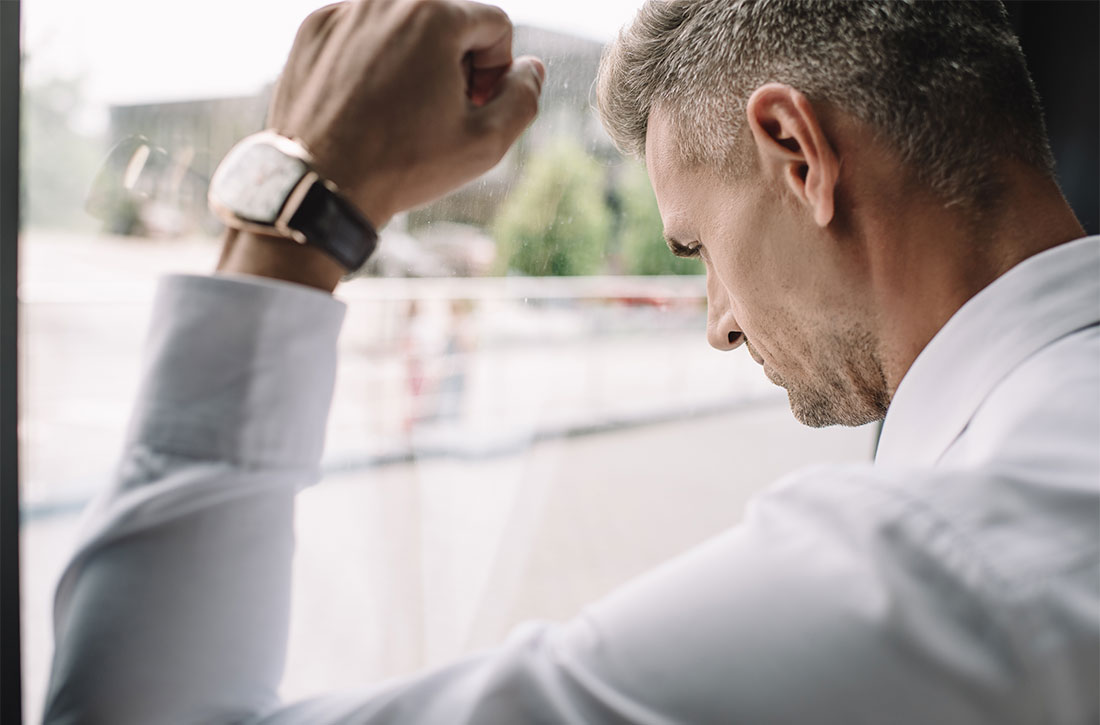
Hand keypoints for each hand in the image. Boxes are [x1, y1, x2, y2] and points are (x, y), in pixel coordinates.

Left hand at [268, 0, 544, 226]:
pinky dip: (373, 63)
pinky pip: (362, 34)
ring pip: (404, 26)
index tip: (474, 107)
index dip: (498, 71)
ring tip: (402, 112)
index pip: (495, 24)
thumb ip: (524, 98)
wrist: (319, 184)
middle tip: (441, 113)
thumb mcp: (485, 143)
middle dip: (456, 62)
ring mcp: (344, 12)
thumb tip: (531, 69)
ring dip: (415, 61)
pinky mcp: (314, 31)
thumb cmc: (404, 166)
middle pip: (449, 20)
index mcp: (434, 15)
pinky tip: (367, 106)